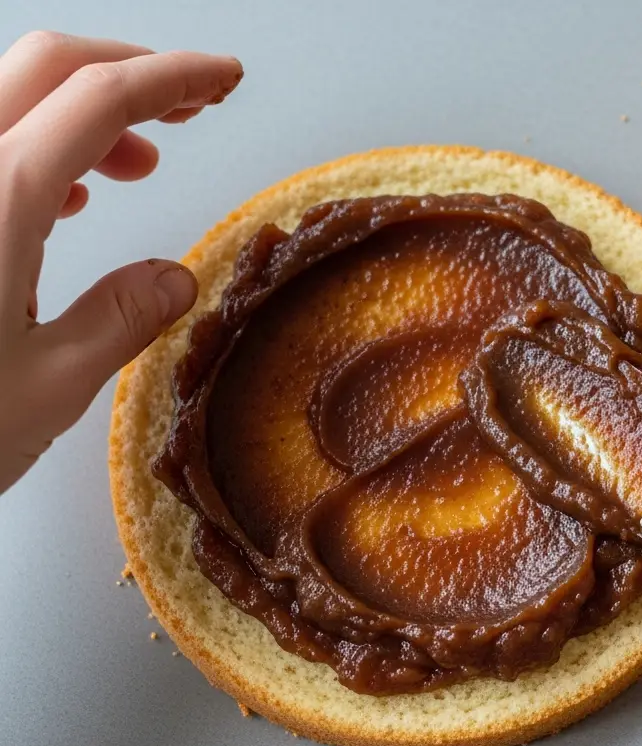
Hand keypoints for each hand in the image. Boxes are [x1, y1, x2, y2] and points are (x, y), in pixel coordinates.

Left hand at [0, 32, 241, 492]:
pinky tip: (65, 198)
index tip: (225, 79)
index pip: (101, 100)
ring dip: (83, 111)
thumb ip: (120, 319)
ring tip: (139, 166)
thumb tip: (175, 279)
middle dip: (130, 73)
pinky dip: (36, 147)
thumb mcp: (48, 386)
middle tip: (192, 106)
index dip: (174, 77)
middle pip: (49, 68)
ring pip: (10, 98)